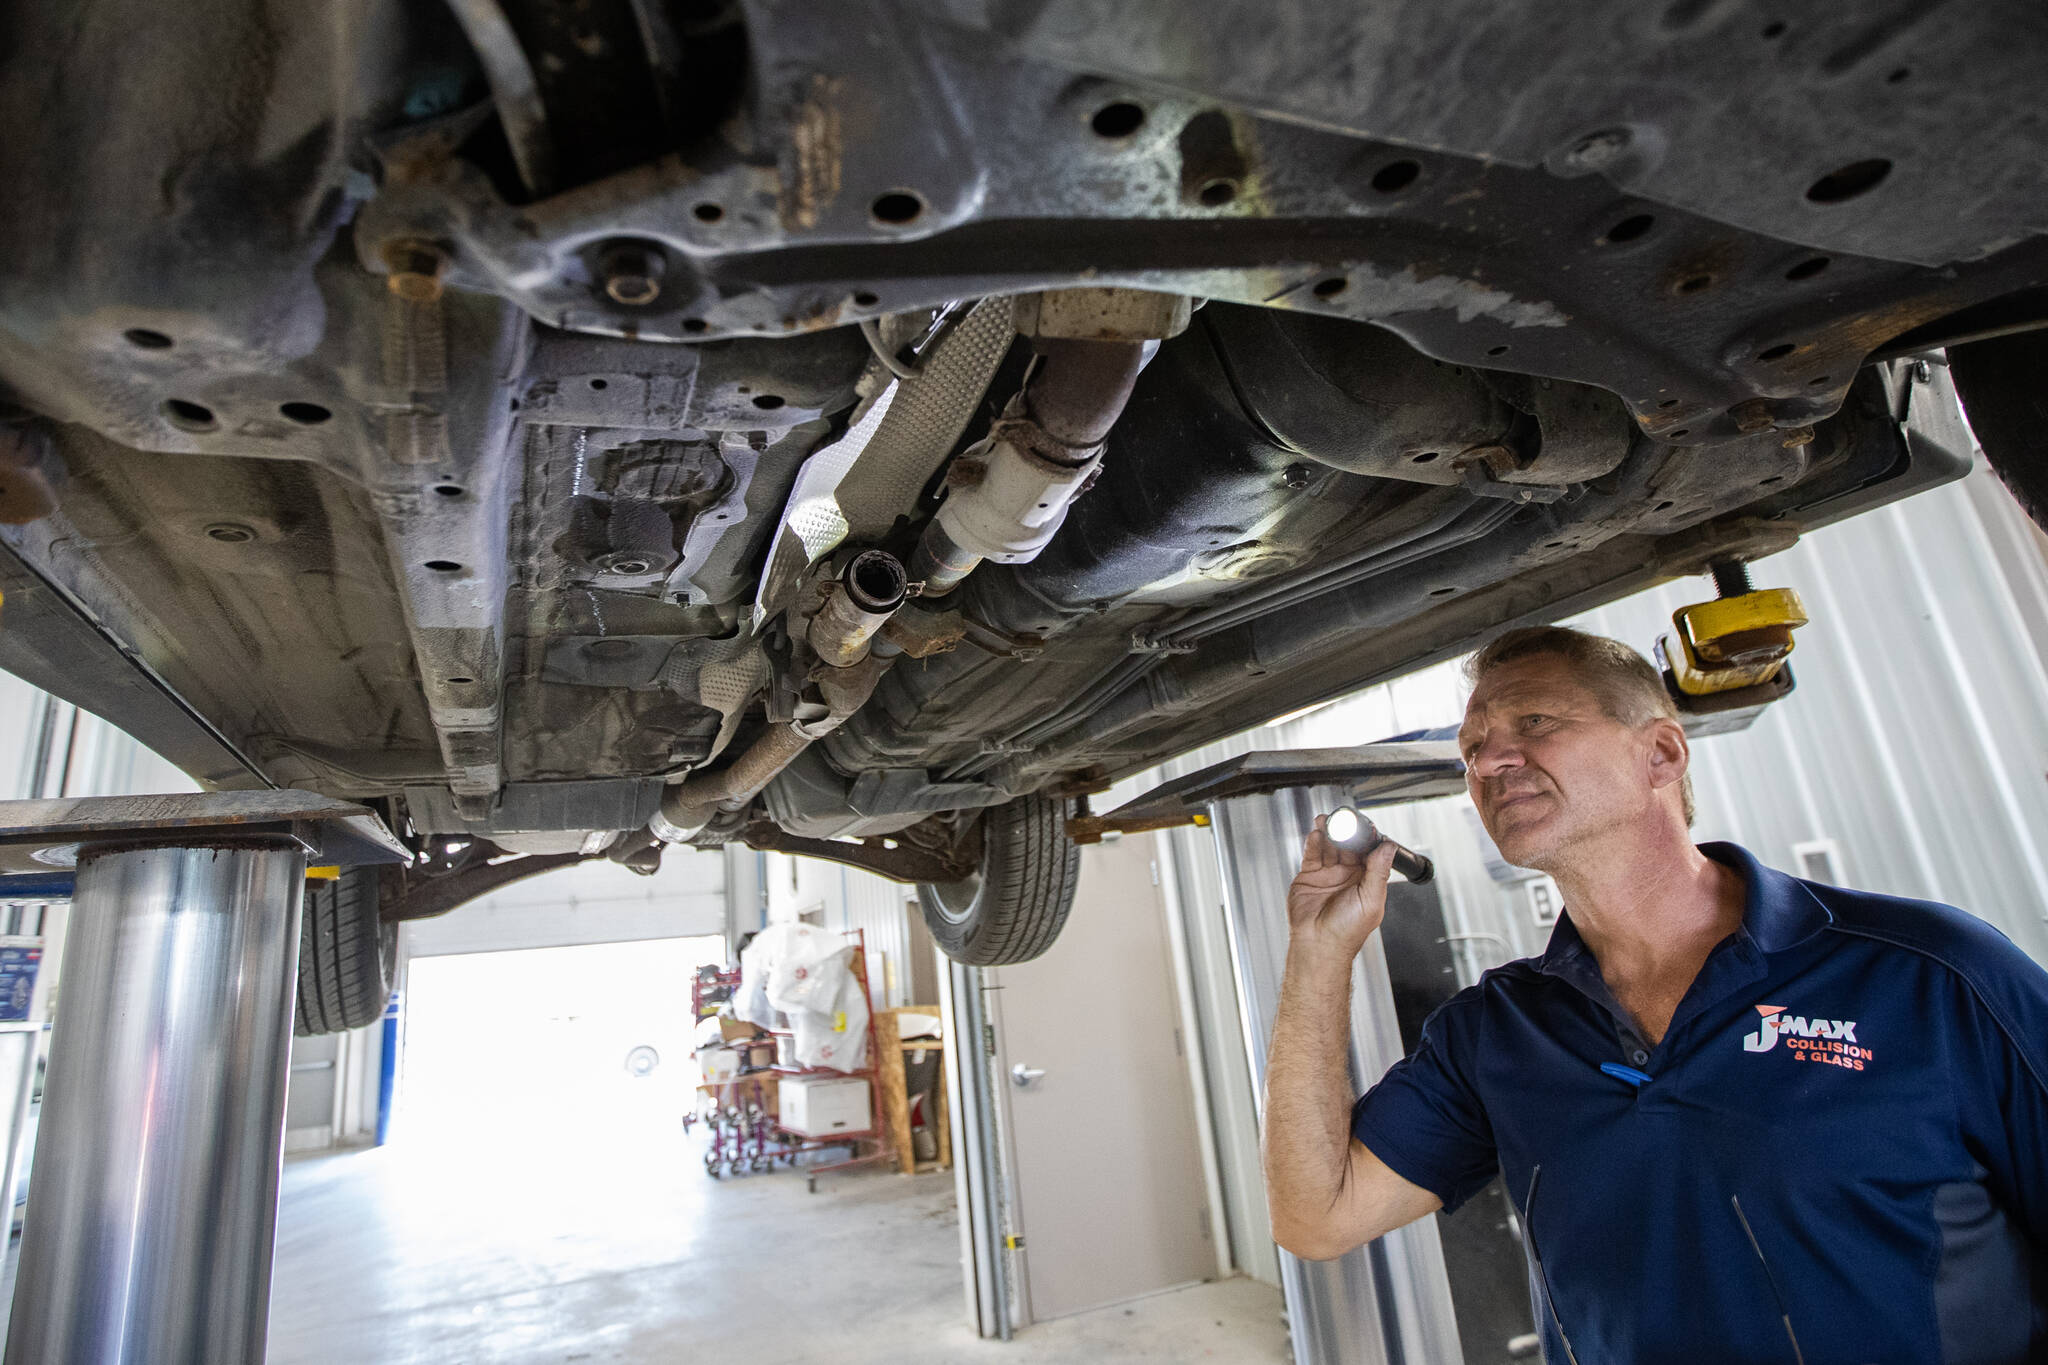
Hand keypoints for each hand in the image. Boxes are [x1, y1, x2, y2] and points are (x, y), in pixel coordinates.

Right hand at [1286, 816, 1395, 958]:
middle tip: (1343, 820)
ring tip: (1328, 821)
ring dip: (1329, 833)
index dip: (1366, 839)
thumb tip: (1388, 848)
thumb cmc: (1346, 932)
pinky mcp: (1309, 877)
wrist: (1318, 944)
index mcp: (1366, 882)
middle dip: (1345, 832)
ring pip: (1329, 847)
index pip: (1368, 853)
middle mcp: (1347, 877)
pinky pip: (1312, 855)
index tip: (1365, 827)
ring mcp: (1328, 876)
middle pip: (1347, 846)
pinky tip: (1317, 835)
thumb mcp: (1371, 900)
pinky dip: (1314, 843)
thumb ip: (1378, 872)